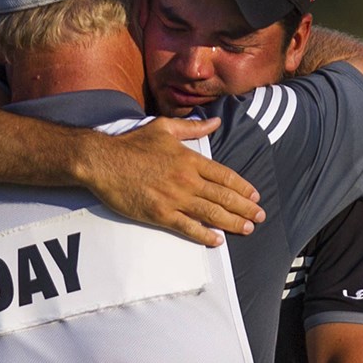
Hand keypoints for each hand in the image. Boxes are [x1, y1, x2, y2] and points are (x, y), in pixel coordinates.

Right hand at [78, 117, 264, 245]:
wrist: (103, 162)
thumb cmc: (132, 144)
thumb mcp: (164, 128)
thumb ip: (193, 127)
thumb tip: (215, 122)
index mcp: (189, 159)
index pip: (225, 175)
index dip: (242, 187)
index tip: (254, 196)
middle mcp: (187, 180)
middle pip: (224, 196)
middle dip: (245, 208)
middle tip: (259, 217)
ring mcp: (174, 199)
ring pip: (211, 213)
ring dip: (232, 223)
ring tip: (247, 229)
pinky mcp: (160, 214)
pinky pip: (188, 227)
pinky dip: (204, 235)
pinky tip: (216, 240)